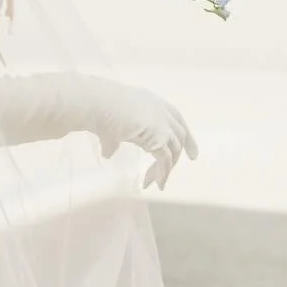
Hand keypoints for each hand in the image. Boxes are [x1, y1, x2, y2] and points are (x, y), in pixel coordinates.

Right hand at [64, 77, 198, 188]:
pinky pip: (164, 158)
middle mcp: (159, 110)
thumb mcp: (109, 125)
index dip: (182, 130)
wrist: (94, 103)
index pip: (173, 116)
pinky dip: (161, 172)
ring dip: (167, 168)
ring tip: (159, 184)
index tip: (189, 145)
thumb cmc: (95, 109)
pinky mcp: (157, 135)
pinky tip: (155, 183)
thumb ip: (113, 139)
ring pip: (173, 149)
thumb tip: (108, 153)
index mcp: (149, 102)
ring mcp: (160, 122)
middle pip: (179, 132)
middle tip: (192, 159)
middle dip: (186, 147)